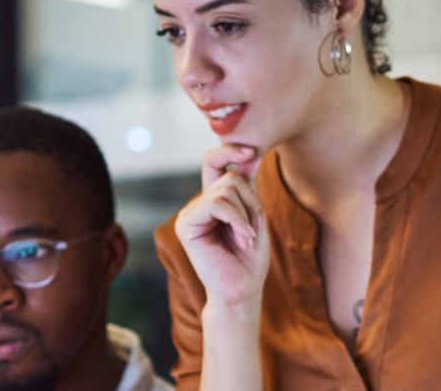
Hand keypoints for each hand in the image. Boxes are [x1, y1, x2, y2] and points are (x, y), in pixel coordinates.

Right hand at [174, 144, 271, 311]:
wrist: (242, 291)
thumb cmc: (249, 259)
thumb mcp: (254, 214)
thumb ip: (248, 186)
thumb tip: (251, 152)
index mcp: (211, 200)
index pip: (215, 162)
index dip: (231, 150)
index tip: (253, 152)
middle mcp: (197, 205)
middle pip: (229, 176)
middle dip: (252, 200)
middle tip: (255, 228)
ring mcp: (189, 214)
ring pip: (225, 189)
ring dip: (247, 214)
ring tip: (247, 238)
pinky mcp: (186, 225)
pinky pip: (217, 204)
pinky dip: (238, 220)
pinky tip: (243, 239)